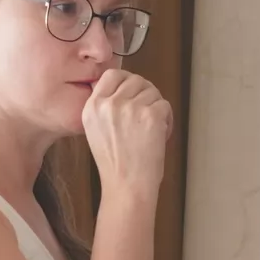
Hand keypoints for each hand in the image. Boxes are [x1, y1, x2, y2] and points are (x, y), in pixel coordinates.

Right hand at [82, 69, 172, 196]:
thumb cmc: (115, 164)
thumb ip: (105, 107)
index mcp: (92, 106)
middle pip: (136, 80)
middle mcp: (109, 104)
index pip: (112, 74)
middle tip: (147, 115)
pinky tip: (159, 135)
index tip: (134, 94)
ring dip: (157, 108)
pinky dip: (167, 119)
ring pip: (153, 92)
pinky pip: (165, 105)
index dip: (128, 81)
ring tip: (152, 129)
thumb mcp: (96, 130)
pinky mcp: (150, 116)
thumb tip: (125, 88)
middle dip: (146, 95)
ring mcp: (130, 108)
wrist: (127, 186)